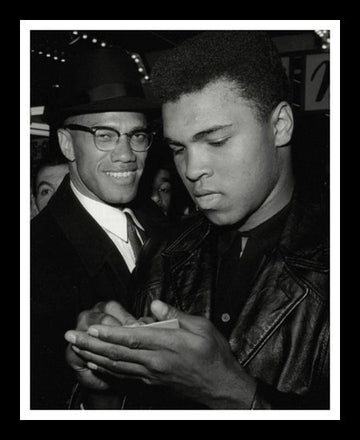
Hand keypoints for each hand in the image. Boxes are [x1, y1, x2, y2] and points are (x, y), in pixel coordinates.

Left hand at [65, 300, 256, 407]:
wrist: (221, 386)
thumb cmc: (214, 355)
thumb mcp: (201, 327)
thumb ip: (175, 315)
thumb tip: (154, 305)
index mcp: (168, 346)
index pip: (132, 338)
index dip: (109, 334)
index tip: (92, 328)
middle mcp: (155, 362)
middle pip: (117, 353)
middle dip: (91, 344)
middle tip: (72, 336)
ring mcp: (152, 375)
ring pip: (116, 366)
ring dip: (93, 356)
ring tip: (77, 347)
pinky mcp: (152, 382)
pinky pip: (124, 376)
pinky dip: (106, 370)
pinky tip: (95, 365)